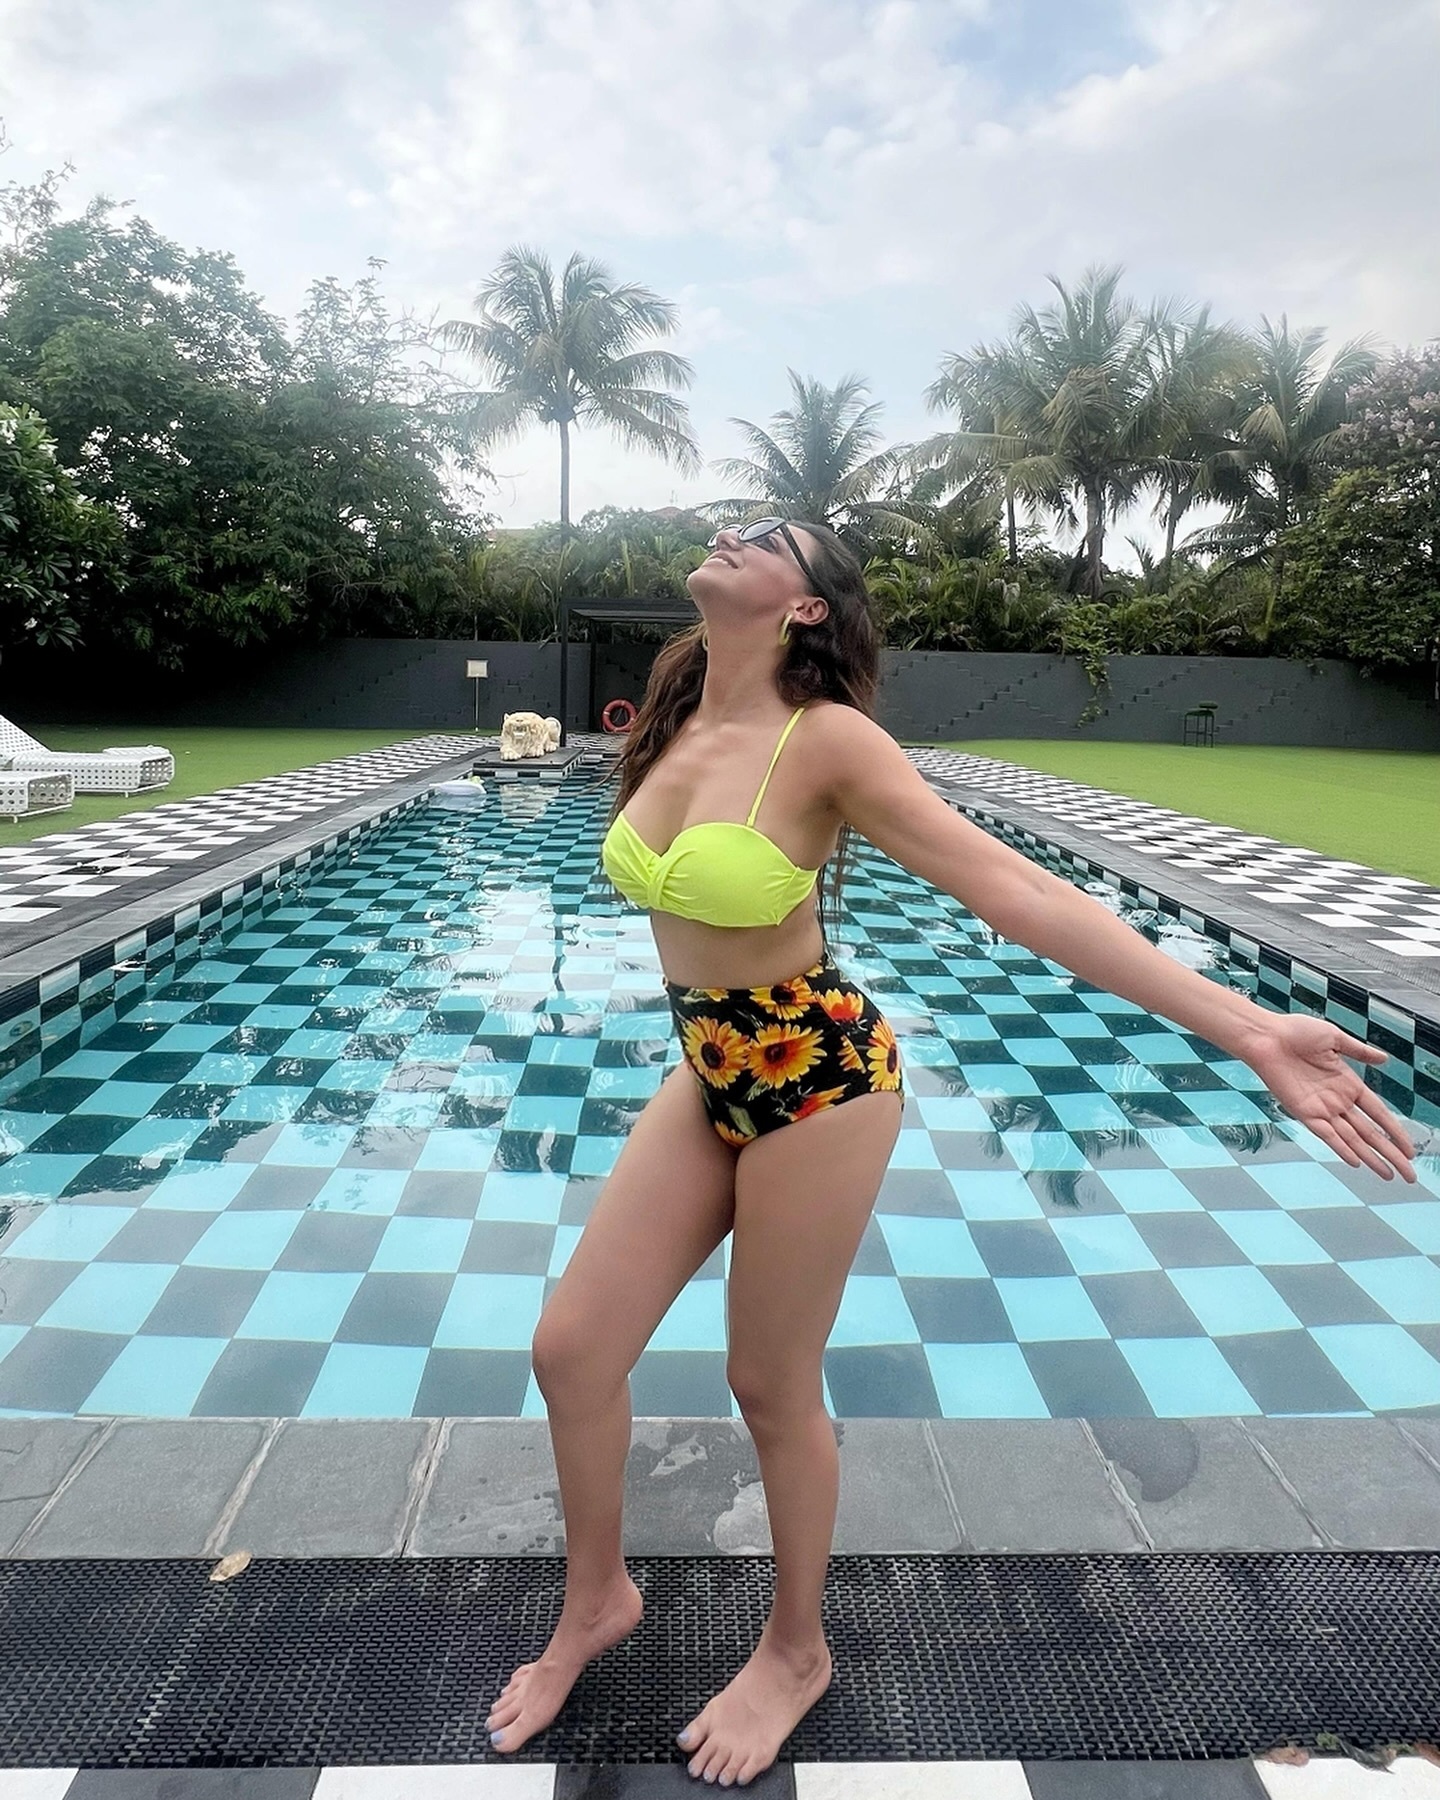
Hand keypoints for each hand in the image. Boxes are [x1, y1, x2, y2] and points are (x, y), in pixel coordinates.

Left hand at [1242, 1014, 1418, 1182]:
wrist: (1267, 1036)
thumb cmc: (1296, 1032)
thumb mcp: (1335, 1039)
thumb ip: (1359, 1052)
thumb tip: (1384, 1059)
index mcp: (1348, 1083)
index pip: (1379, 1113)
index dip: (1395, 1131)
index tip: (1410, 1149)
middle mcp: (1338, 1100)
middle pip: (1371, 1133)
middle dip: (1391, 1153)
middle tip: (1409, 1174)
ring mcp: (1321, 1109)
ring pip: (1352, 1139)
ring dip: (1371, 1158)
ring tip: (1389, 1175)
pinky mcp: (1303, 1112)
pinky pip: (1327, 1135)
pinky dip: (1342, 1149)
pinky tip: (1358, 1162)